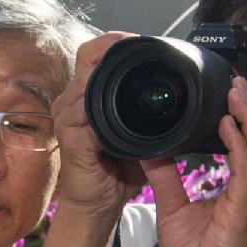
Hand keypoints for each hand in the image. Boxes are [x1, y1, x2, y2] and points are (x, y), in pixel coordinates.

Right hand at [49, 35, 132, 218]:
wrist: (98, 204)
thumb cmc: (116, 169)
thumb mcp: (137, 132)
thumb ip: (148, 111)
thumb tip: (178, 92)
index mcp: (85, 96)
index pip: (94, 53)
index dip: (114, 43)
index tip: (140, 42)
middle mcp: (71, 102)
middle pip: (88, 60)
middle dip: (116, 55)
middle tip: (145, 55)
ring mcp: (67, 119)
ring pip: (87, 83)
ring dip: (113, 82)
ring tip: (138, 86)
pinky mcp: (70, 139)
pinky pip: (86, 116)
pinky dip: (106, 113)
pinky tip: (125, 116)